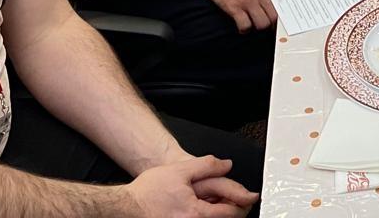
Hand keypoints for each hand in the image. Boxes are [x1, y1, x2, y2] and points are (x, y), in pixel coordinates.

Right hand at [124, 155, 256, 217]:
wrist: (126, 207)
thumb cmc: (148, 192)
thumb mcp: (180, 170)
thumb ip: (207, 166)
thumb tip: (227, 165)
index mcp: (195, 213)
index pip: (230, 212)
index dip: (244, 202)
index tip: (252, 197)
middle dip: (237, 211)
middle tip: (245, 201)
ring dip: (224, 214)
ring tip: (228, 203)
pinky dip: (209, 214)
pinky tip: (209, 208)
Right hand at [202, 0, 276, 32]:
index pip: (282, 0)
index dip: (284, 11)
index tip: (283, 17)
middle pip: (274, 15)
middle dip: (273, 22)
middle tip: (270, 24)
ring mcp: (247, 1)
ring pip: (262, 23)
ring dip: (259, 26)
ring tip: (255, 23)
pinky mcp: (234, 8)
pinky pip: (245, 26)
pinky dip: (244, 29)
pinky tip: (243, 26)